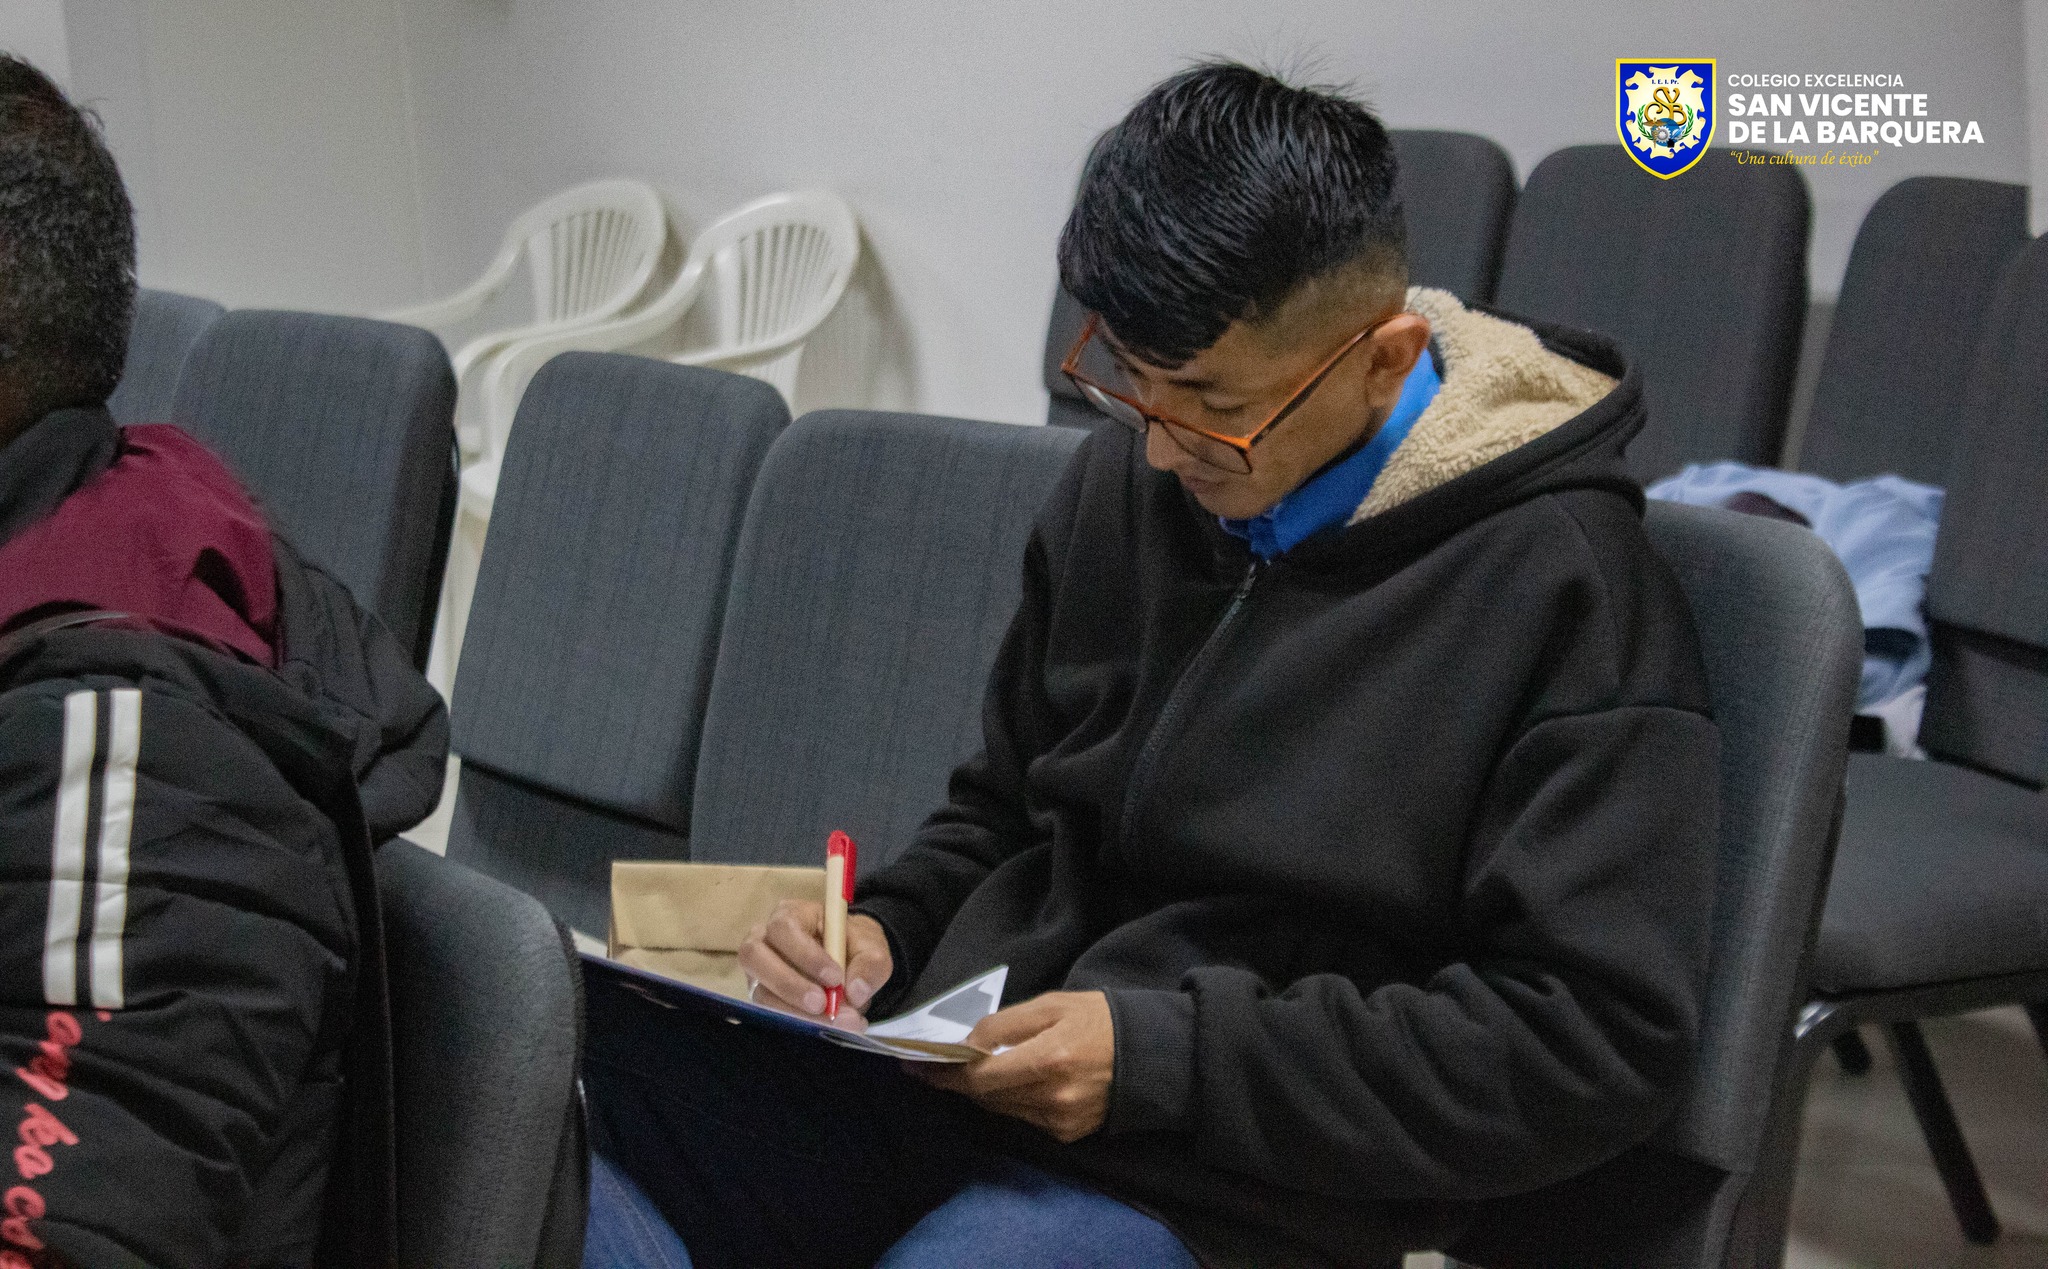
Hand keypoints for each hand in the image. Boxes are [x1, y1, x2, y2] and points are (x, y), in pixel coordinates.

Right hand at [737, 900, 891, 1030]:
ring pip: (759, 990)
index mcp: (792, 914)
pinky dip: (794, 1022)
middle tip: (822, 1004)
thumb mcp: (872, 948)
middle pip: (754, 956)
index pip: (785, 928)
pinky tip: (821, 1028)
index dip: (806, 955)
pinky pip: (767, 1012)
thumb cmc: (854, 947)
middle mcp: (765, 939)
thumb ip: (870, 964)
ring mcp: (758, 970)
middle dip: (790, 984)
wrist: (849, 964)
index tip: (835, 978)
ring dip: (793, 1010)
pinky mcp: (762, 995)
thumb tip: (856, 992)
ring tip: (829, 1021)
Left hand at [914, 991, 1113, 1141]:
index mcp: (1050, 1058)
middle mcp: (1052, 1097)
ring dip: (981, 1092)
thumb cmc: (1100, 1019)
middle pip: (986, 1097)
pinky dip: (1010, 1101)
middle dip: (957, 1082)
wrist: (1153, 1056)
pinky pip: (1023, 1119)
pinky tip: (1009, 1084)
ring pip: (1001, 1110)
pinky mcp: (1068, 1135)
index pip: (980, 1076)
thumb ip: (1006, 1023)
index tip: (915, 1066)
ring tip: (967, 1072)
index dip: (945, 1074)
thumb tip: (966, 1043)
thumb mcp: (1054, 1004)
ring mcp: (1061, 1121)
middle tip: (932, 1067)